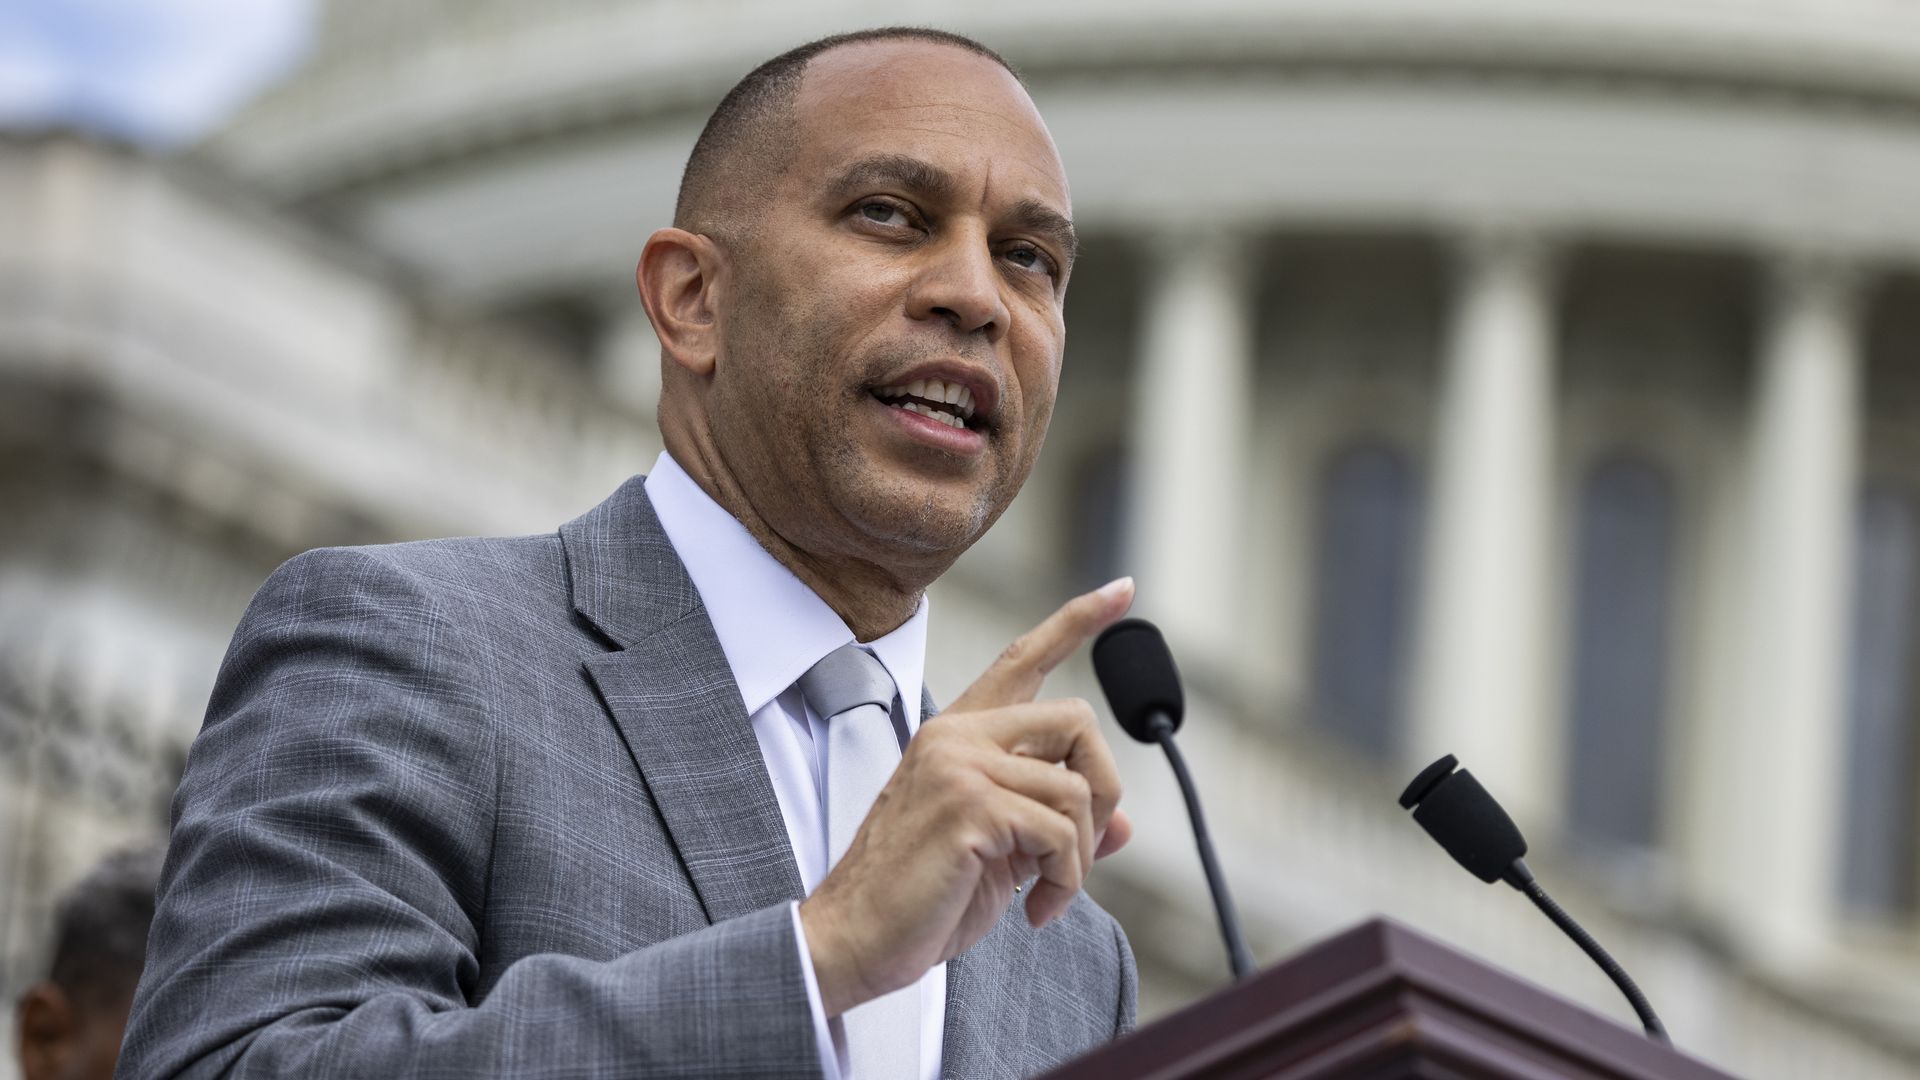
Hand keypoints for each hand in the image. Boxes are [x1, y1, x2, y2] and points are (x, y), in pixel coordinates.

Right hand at [799, 576, 1135, 1016]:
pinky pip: (1061, 834)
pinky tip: (1034, 910)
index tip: (1122, 590)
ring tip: (1046, 893)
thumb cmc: (920, 900)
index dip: (1077, 621)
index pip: (1023, 660)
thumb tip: (1119, 824)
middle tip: (1079, 849)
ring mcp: (960, 764)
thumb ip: (1054, 826)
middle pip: (1076, 720)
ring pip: (1076, 788)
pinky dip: (1065, 882)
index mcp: (957, 735)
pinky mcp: (970, 803)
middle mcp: (956, 735)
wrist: (855, 939)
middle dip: (1101, 787)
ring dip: (1079, 856)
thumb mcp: (1002, 856)